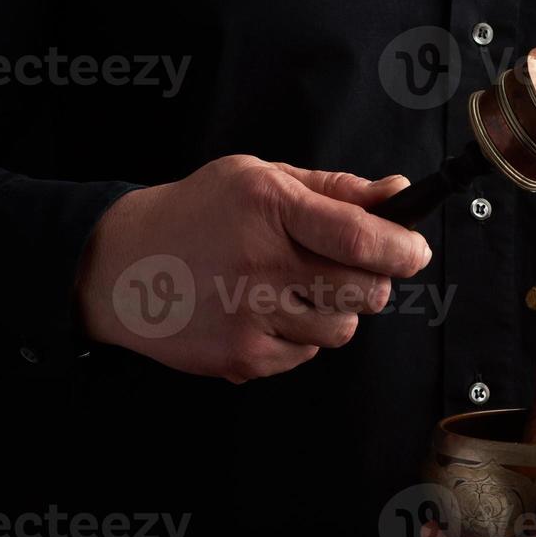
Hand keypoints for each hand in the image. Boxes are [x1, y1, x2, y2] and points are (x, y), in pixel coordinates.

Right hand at [77, 155, 430, 381]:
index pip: (360, 236)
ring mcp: (251, 316)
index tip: (414, 250)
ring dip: (331, 310)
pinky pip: (307, 356)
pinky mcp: (243, 358)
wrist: (121, 266)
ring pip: (341, 329)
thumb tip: (397, 191)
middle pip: (366, 292)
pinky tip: (262, 312)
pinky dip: (298, 337)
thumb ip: (334, 189)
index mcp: (269, 207)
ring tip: (289, 288)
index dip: (402, 248)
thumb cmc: (196, 215)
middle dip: (371, 280)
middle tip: (342, 267)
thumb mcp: (260, 178)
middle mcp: (261, 263)